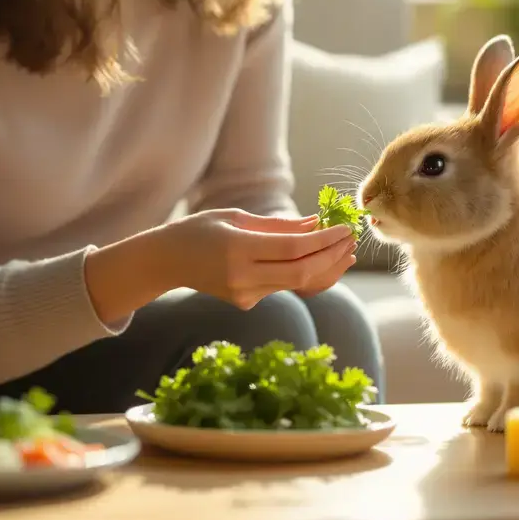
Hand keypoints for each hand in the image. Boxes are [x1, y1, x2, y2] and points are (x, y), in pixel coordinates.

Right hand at [159, 209, 356, 309]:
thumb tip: (315, 223)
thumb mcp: (236, 217)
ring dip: (325, 266)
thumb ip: (278, 225)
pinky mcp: (246, 303)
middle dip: (332, 256)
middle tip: (351, 239)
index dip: (324, 240)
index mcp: (238, 249)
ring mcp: (244, 294)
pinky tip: (323, 261)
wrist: (167, 261)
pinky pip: (284, 287)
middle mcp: (242, 276)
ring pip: (296, 282)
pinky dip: (307, 274)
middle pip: (301, 271)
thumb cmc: (200, 230)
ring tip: (346, 250)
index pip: (293, 249)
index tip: (344, 228)